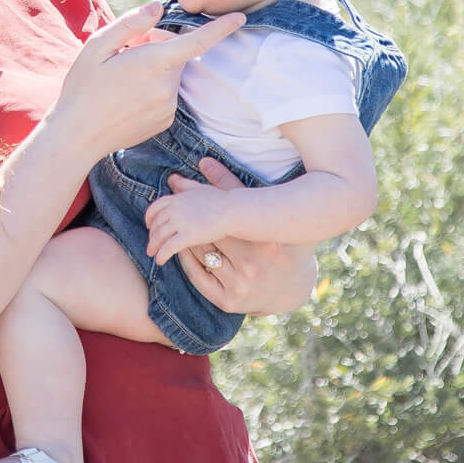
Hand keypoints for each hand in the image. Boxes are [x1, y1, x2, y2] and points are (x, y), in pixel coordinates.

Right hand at [52, 2, 244, 159]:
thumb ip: (131, 24)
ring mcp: (168, 107)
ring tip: (122, 81)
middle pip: (176, 56)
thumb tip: (158, 8)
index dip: (220, 28)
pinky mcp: (165, 121)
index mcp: (152, 63)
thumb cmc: (82, 88)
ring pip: (170, 76)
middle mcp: (166, 86)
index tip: (240, 17)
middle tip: (125, 55)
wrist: (76, 136)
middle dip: (158, 48)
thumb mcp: (97, 46)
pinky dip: (152, 90)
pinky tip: (127, 98)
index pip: (195, 42)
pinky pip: (166, 95)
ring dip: (154, 71)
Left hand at [145, 185, 231, 265]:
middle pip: (156, 224)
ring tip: (153, 254)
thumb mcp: (199, 188)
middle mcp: (175, 209)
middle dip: (152, 235)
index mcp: (177, 198)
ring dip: (154, 246)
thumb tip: (172, 178)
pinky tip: (160, 261)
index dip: (149, 218)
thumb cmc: (219, 200)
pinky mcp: (187, 236)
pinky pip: (169, 247)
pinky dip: (162, 254)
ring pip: (159, 236)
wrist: (232, 210)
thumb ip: (184, 184)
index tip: (149, 225)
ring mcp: (180, 222)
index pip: (155, 208)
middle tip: (151, 244)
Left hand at [172, 158, 320, 314]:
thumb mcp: (261, 212)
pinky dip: (186, 262)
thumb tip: (203, 161)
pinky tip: (178, 250)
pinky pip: (199, 279)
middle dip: (187, 224)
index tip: (181, 194)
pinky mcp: (228, 302)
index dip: (198, 207)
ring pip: (201, 257)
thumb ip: (229, 186)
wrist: (292, 286)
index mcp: (261, 243)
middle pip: (207, 239)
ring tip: (172, 228)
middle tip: (172, 212)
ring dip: (184, 241)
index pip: (219, 221)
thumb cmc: (275, 240)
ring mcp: (239, 287)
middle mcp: (251, 267)